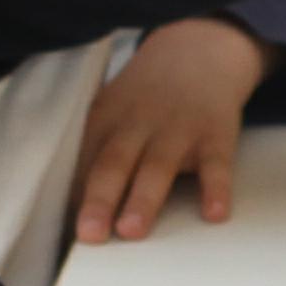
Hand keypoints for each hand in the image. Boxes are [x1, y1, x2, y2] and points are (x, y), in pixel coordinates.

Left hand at [76, 15, 270, 243]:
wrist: (200, 50)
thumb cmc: (148, 96)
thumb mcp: (112, 109)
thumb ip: (94, 150)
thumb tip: (72, 205)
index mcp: (106, 119)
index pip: (84, 161)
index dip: (74, 196)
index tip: (67, 233)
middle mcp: (139, 124)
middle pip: (114, 163)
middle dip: (100, 199)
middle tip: (90, 234)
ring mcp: (179, 129)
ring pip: (158, 166)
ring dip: (144, 198)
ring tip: (132, 231)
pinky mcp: (216, 134)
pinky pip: (217, 164)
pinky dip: (217, 188)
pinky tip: (214, 213)